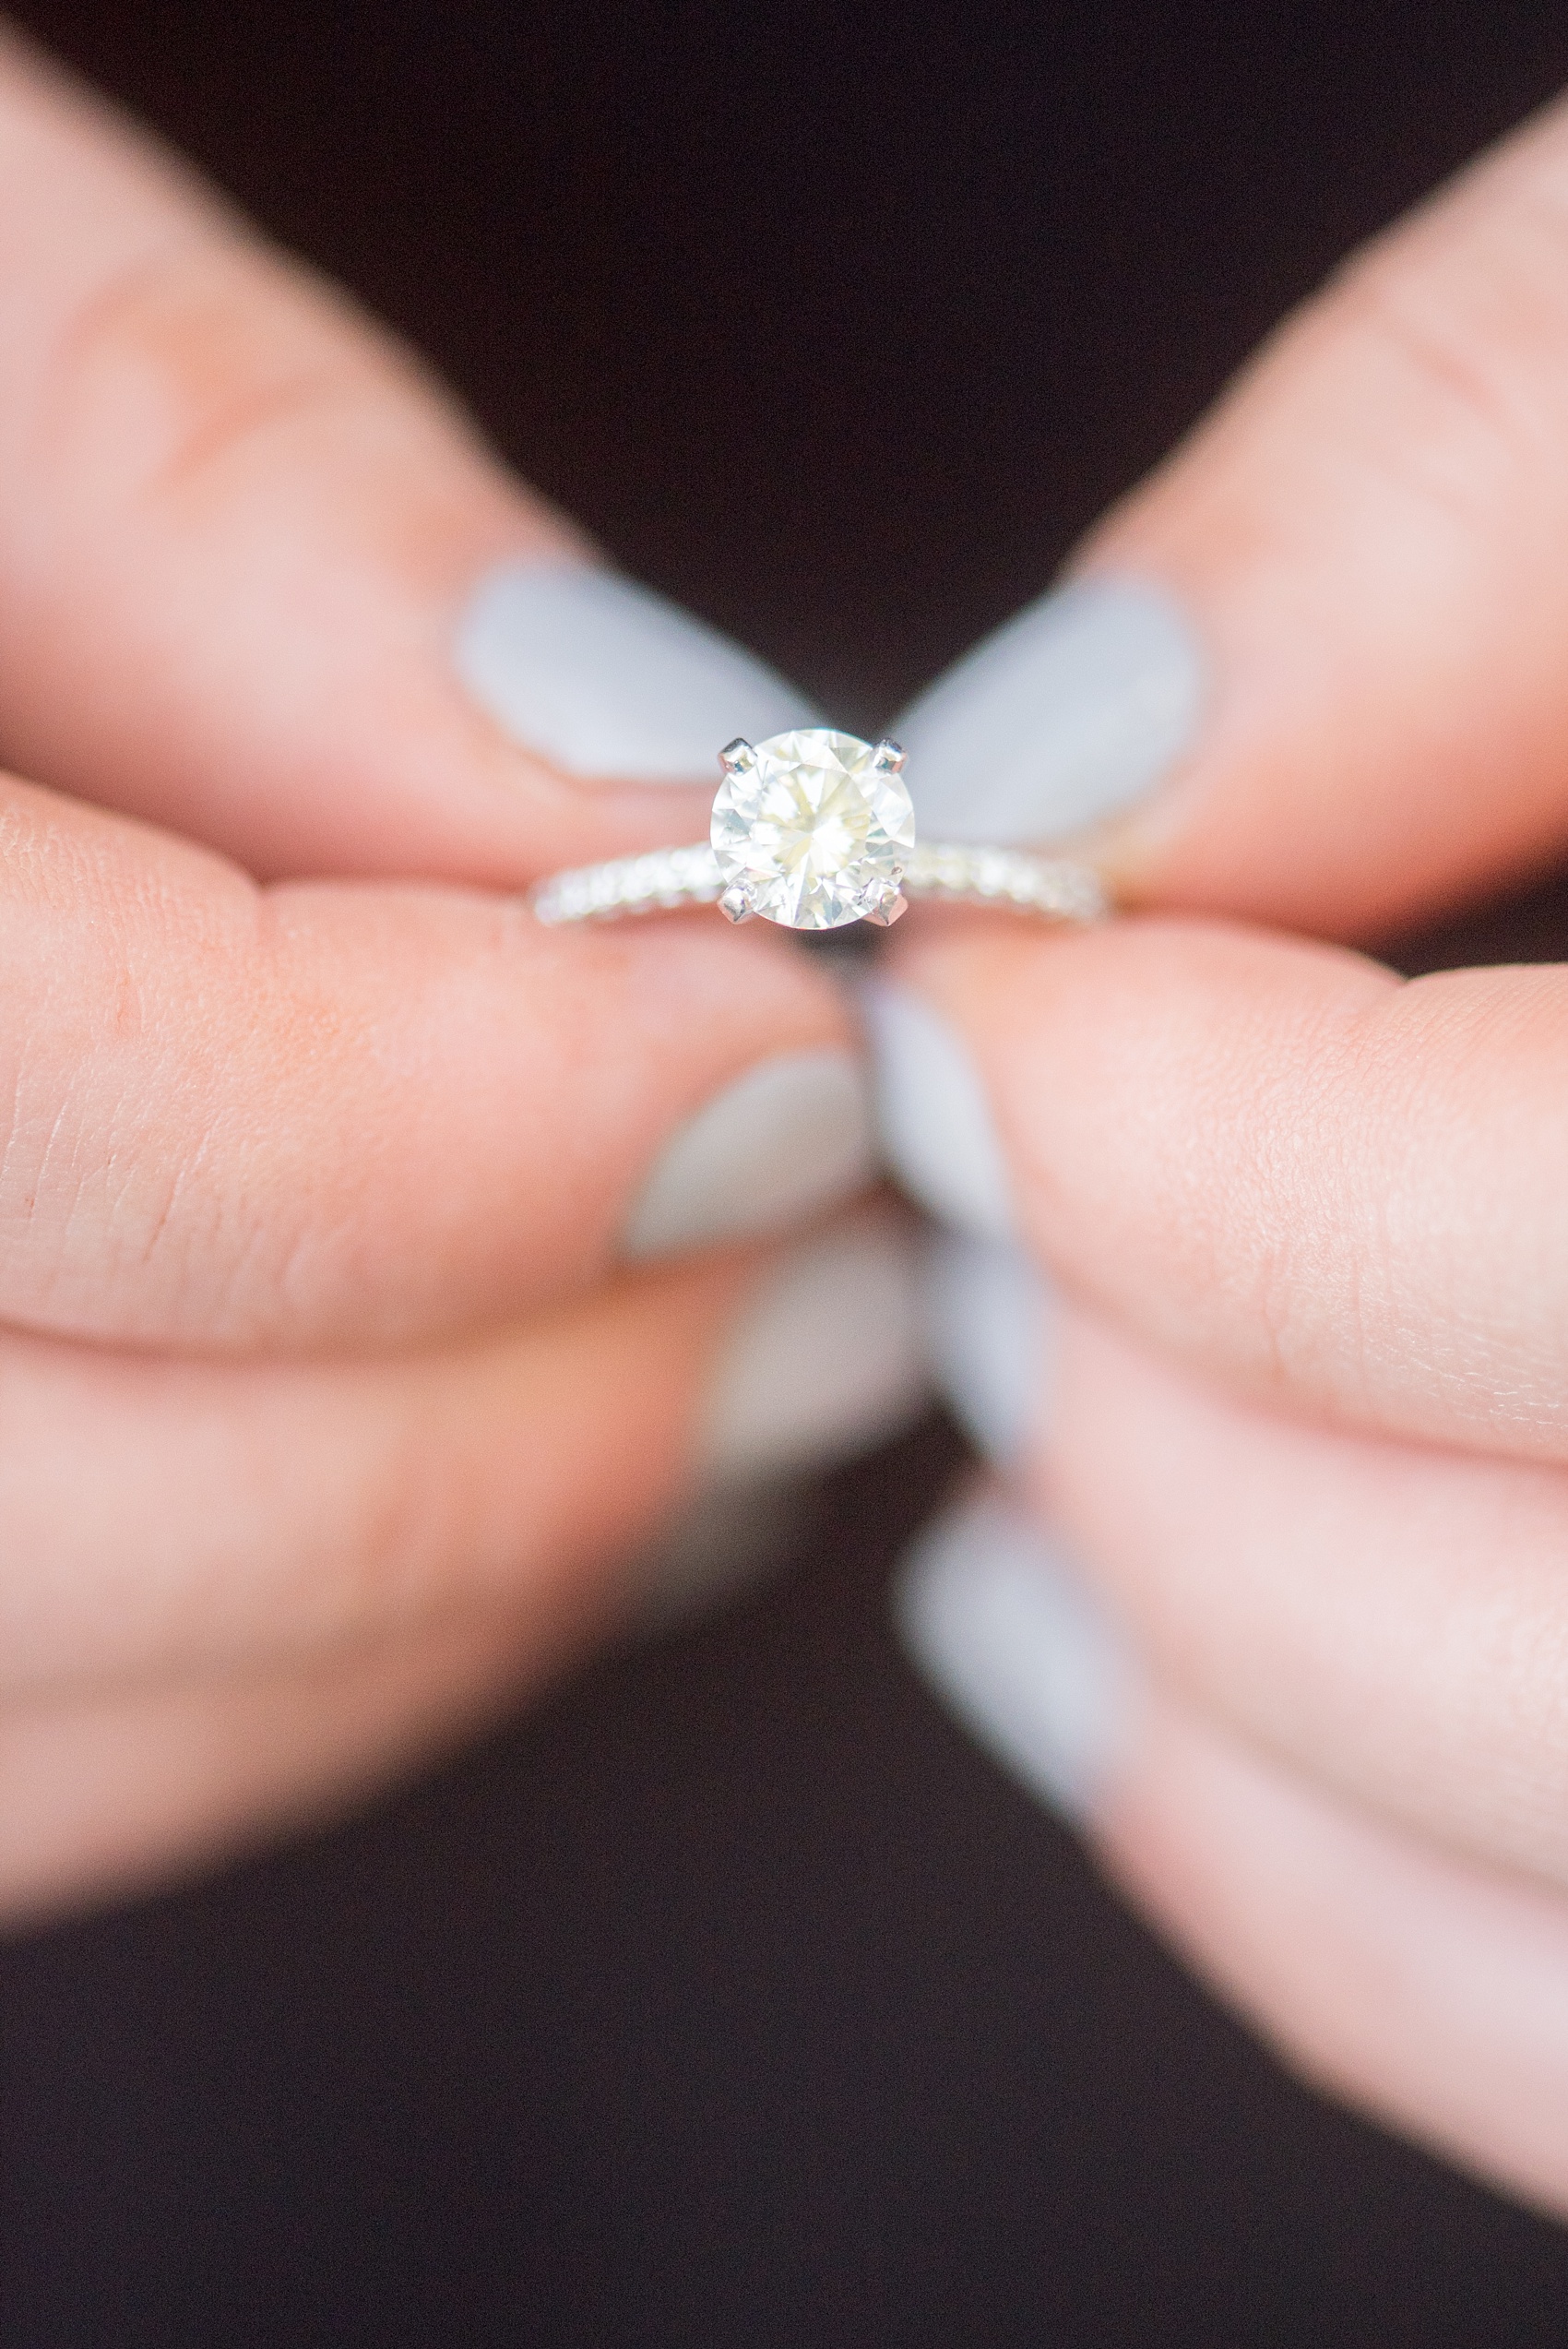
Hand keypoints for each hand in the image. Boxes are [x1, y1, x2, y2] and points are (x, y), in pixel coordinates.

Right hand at [0, 32, 915, 1921]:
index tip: (780, 1022)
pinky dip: (306, 1658)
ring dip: (461, 1569)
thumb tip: (656, 789)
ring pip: (67, 1710)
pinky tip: (481, 1447)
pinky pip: (30, 1760)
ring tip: (720, 1346)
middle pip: (68, 1505)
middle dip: (532, 1409)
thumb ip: (237, 511)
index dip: (459, 1120)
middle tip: (822, 1225)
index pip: (37, 1102)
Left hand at [873, 94, 1567, 2213]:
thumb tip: (1050, 759)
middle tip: (997, 1204)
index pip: (1564, 1243)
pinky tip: (1142, 1706)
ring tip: (1034, 1457)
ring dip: (1217, 1713)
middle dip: (1163, 1437)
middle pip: (1556, 1658)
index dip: (1176, 1147)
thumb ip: (1473, 489)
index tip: (970, 1001)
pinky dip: (1352, 1924)